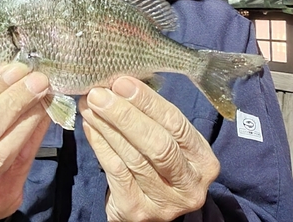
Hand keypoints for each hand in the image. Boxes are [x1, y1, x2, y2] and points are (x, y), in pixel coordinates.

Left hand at [79, 77, 219, 221]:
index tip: (121, 82)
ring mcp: (164, 203)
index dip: (147, 101)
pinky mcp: (137, 211)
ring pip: (132, 156)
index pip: (176, 124)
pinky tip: (89, 125)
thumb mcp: (167, 139)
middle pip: (157, 144)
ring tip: (89, 104)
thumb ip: (152, 115)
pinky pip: (115, 171)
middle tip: (99, 94)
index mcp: (203, 160)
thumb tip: (120, 83)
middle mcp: (189, 185)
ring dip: (106, 125)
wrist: (147, 206)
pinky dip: (100, 143)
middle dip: (124, 114)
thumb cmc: (157, 161)